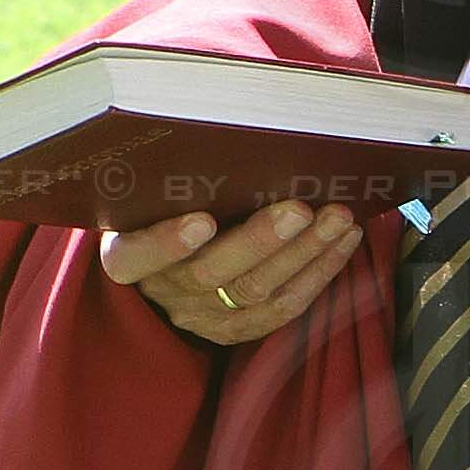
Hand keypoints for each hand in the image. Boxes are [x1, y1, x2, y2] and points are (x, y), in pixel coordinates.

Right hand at [99, 198, 351, 344]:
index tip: (202, 219)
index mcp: (126, 256)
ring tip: (337, 219)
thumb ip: (175, 182)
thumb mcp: (150, 198)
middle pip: (210, 273)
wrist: (161, 268)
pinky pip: (283, 308)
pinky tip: (343, 241)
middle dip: (260, 240)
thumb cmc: (159, 212)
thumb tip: (231, 139)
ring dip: (303, 253)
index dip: (167, 243)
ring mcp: (201, 315)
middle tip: (299, 209)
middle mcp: (163, 290)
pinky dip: (318, 273)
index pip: (136, 256)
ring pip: (255, 291)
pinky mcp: (236, 330)